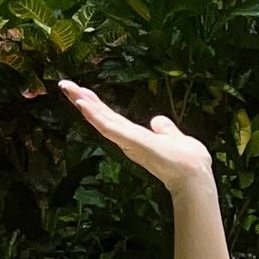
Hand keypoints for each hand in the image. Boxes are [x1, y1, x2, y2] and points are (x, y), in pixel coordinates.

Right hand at [60, 84, 214, 191]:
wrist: (194, 174)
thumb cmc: (187, 160)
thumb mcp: (174, 137)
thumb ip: (165, 129)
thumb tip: (157, 120)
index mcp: (136, 137)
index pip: (111, 117)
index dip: (96, 105)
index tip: (81, 91)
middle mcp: (127, 139)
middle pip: (101, 115)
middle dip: (82, 99)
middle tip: (64, 84)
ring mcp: (127, 141)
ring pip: (101, 119)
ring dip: (84, 103)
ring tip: (67, 88)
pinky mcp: (130, 141)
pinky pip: (108, 126)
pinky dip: (95, 115)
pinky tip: (82, 103)